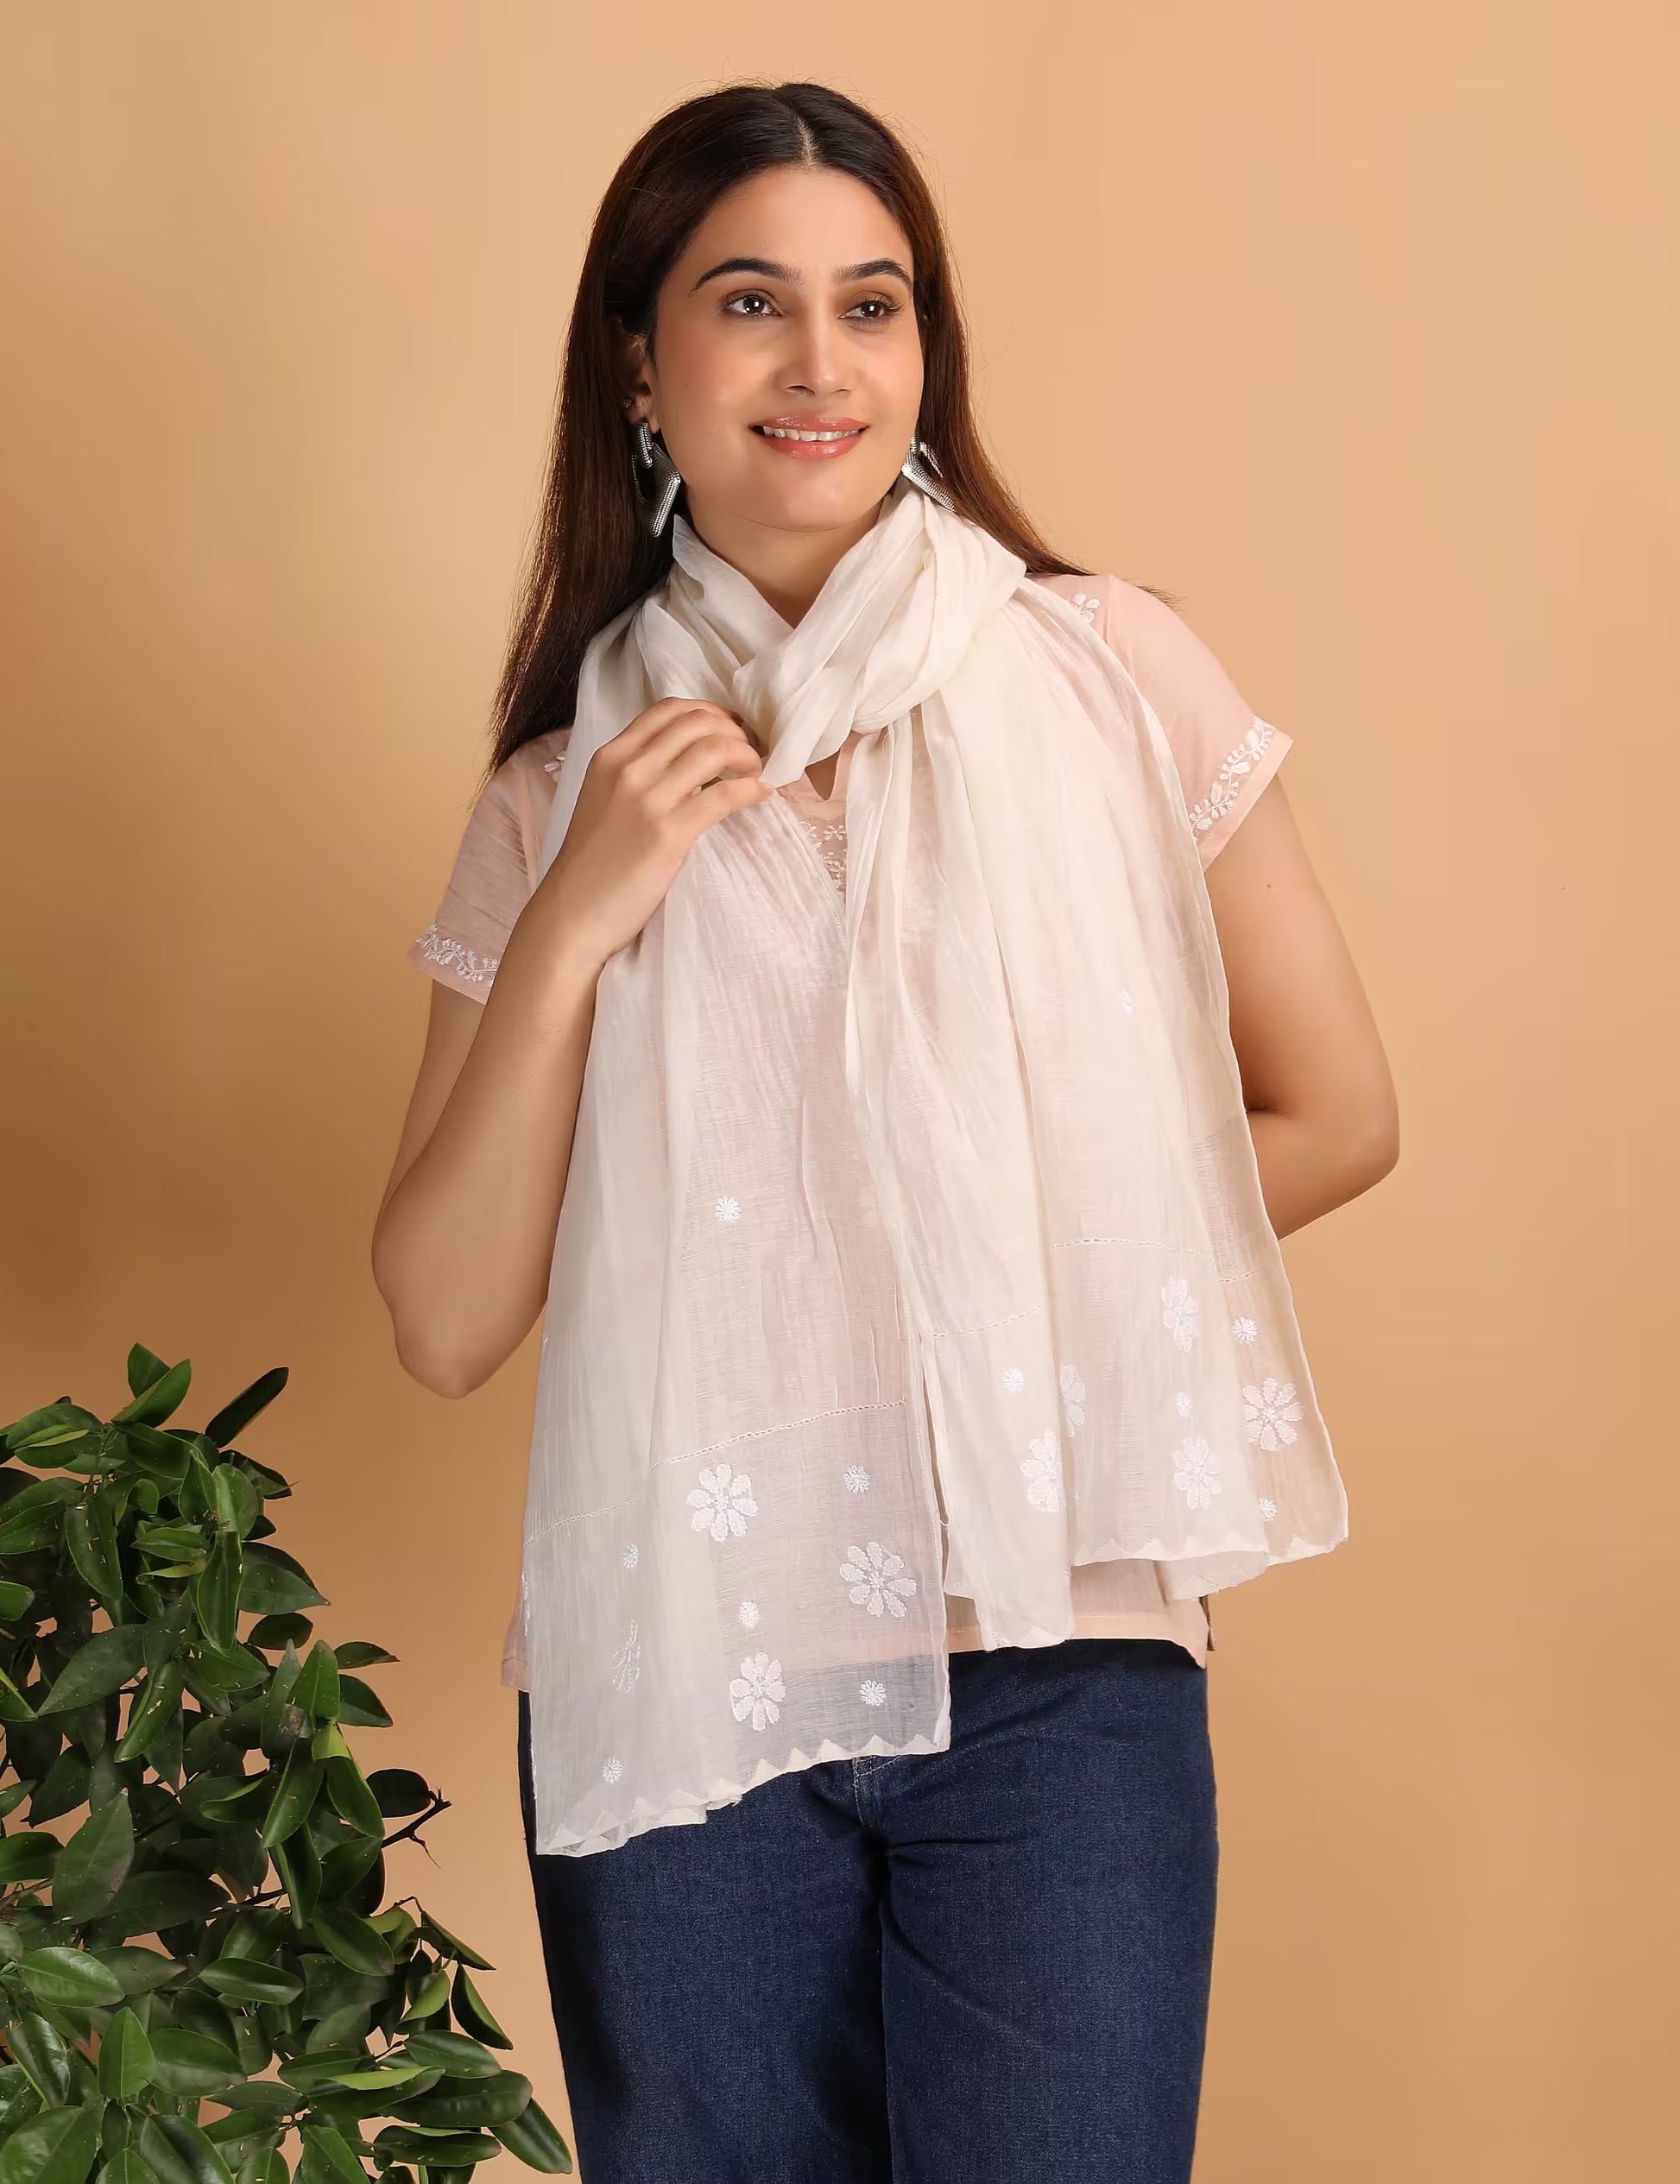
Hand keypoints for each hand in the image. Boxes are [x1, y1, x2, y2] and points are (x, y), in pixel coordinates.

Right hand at [532, 699, 775, 967]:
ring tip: (755, 772)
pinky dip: (750, 788)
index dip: (709, 713)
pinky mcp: (668, 833)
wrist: (573, 912)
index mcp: (610, 756)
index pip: (669, 709)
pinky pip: (723, 795)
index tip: (728, 730)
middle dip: (733, 731)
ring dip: (746, 755)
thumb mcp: (603, 800)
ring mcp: (647, 799)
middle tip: (748, 753)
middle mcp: (628, 768)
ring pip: (713, 749)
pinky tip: (760, 794)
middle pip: (697, 723)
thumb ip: (636, 774)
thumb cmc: (591, 864)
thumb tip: (686, 762)